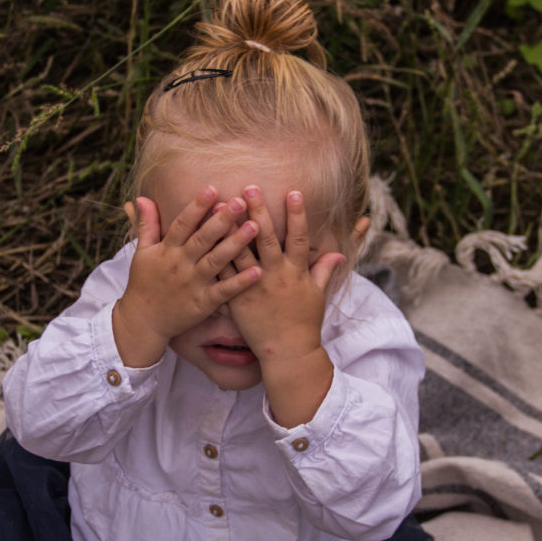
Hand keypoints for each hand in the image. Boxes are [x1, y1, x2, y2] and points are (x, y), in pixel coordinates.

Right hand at [113, 186, 259, 367]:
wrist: (142, 321)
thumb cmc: (144, 283)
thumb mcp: (141, 252)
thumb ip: (146, 224)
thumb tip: (141, 197)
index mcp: (167, 250)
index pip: (183, 224)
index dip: (196, 206)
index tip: (212, 188)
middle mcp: (181, 264)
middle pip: (203, 238)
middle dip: (221, 220)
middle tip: (240, 201)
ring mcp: (193, 284)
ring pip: (216, 261)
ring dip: (236, 244)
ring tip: (255, 227)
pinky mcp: (202, 304)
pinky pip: (224, 291)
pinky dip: (240, 282)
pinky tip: (257, 271)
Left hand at [220, 186, 344, 425]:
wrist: (287, 353)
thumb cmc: (304, 323)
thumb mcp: (318, 295)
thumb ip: (324, 271)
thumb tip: (337, 252)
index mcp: (296, 272)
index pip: (298, 238)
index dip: (297, 215)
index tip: (293, 192)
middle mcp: (275, 276)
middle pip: (265, 239)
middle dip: (258, 212)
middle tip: (249, 188)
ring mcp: (254, 287)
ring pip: (239, 252)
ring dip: (229, 229)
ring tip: (219, 207)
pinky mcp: (237, 298)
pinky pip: (223, 275)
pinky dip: (214, 257)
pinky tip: (203, 240)